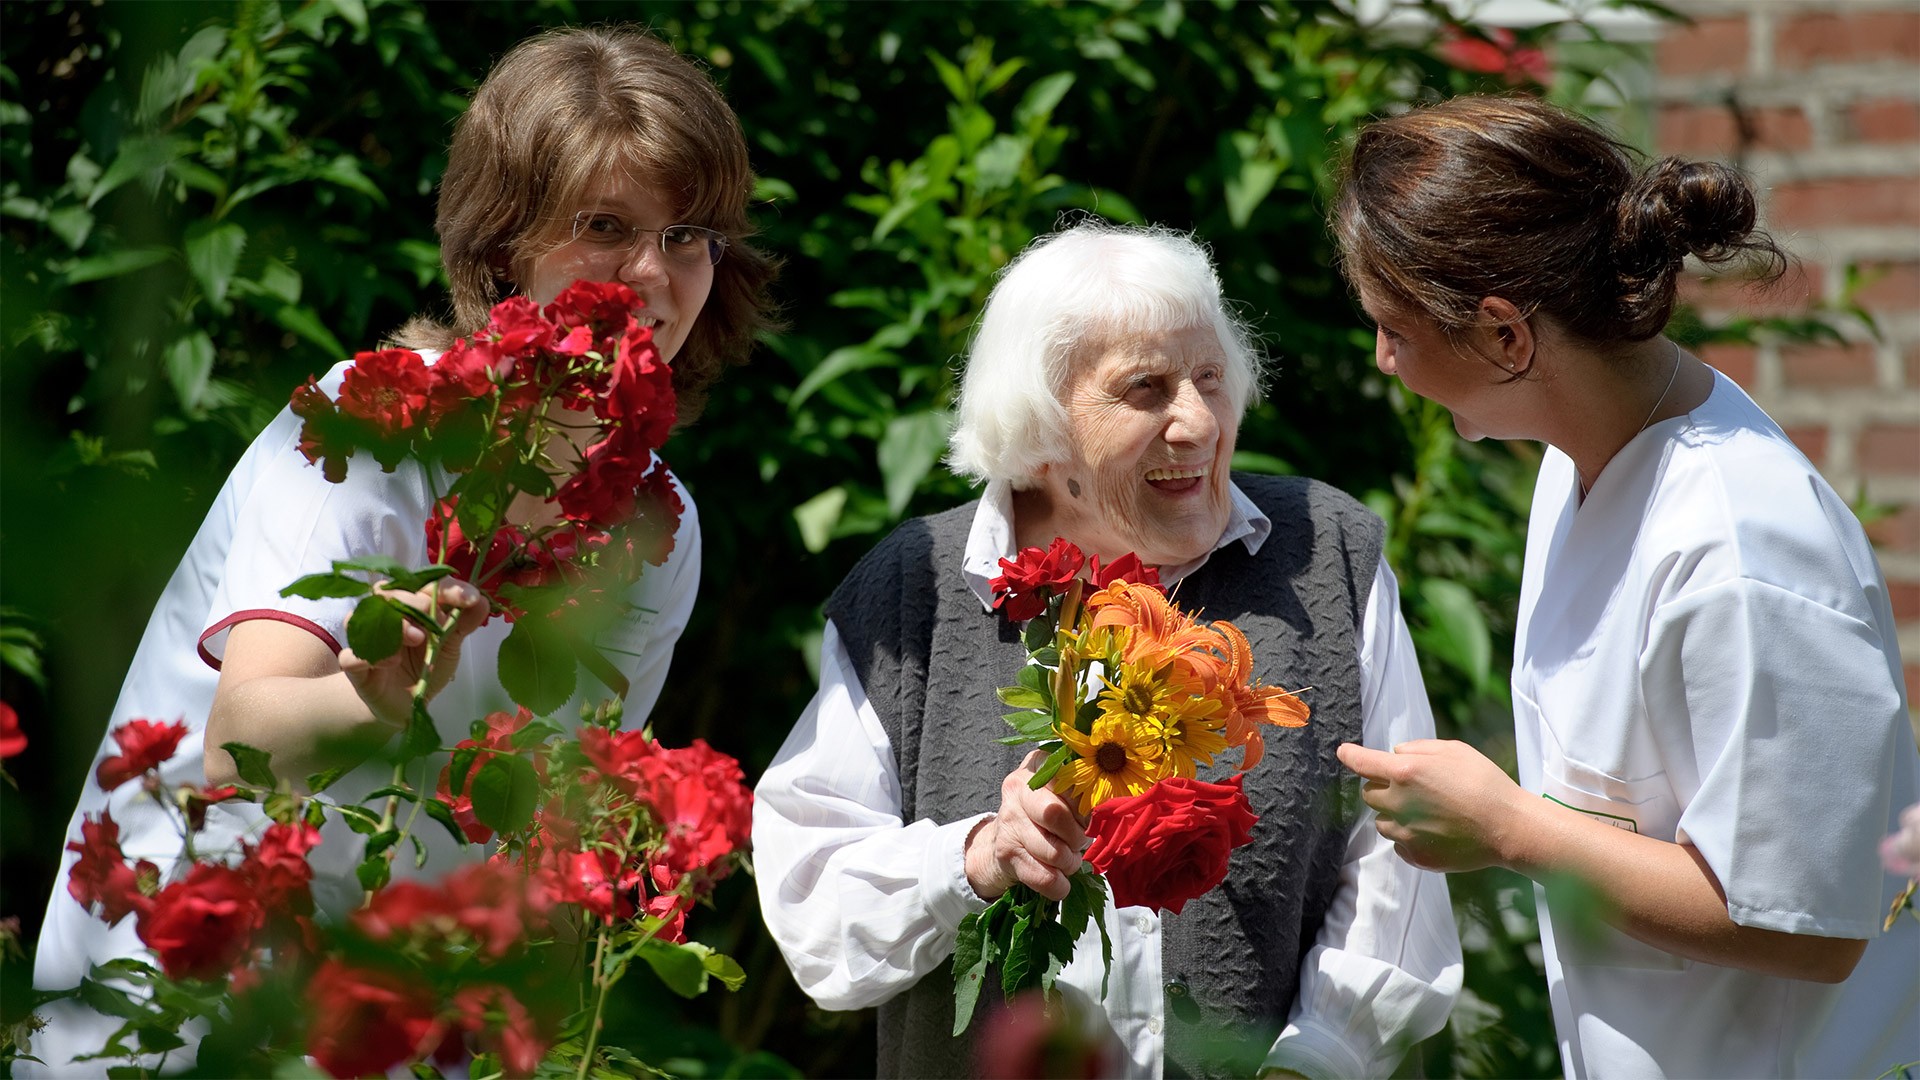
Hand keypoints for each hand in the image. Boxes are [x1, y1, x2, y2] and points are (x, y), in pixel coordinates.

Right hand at [338, 577, 490, 728]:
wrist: (407, 704)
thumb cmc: (427, 667)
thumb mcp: (450, 645)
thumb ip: (462, 623)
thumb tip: (483, 600)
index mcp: (411, 606)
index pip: (423, 584)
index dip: (447, 587)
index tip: (470, 598)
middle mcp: (385, 616)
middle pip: (389, 592)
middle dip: (415, 601)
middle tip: (434, 618)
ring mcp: (367, 639)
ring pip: (363, 615)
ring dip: (393, 624)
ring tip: (417, 638)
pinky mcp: (355, 667)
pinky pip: (349, 656)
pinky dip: (368, 656)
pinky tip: (391, 662)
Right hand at [964, 749, 1088, 900]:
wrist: (1006, 840)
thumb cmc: (1047, 814)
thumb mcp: (1064, 794)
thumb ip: (1084, 794)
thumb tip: (1108, 811)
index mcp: (1037, 765)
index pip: (1069, 781)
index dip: (1084, 805)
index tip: (1087, 817)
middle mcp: (1017, 788)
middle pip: (1056, 814)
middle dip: (1076, 836)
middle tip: (1079, 841)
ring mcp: (1008, 820)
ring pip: (1053, 851)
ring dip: (1070, 863)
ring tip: (1068, 859)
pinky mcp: (1005, 852)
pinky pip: (1043, 877)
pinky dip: (1058, 885)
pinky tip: (1059, 879)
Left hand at [1335, 739, 1533, 872]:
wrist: (1508, 828)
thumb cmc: (1484, 783)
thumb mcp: (1453, 750)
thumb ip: (1417, 748)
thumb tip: (1395, 753)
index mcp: (1405, 772)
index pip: (1361, 762)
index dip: (1349, 755)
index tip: (1343, 752)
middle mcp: (1398, 803)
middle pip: (1369, 793)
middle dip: (1382, 787)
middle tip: (1412, 787)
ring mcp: (1405, 833)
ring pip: (1381, 821)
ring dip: (1394, 814)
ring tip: (1429, 812)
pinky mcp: (1415, 856)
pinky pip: (1398, 843)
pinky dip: (1408, 836)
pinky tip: (1435, 831)